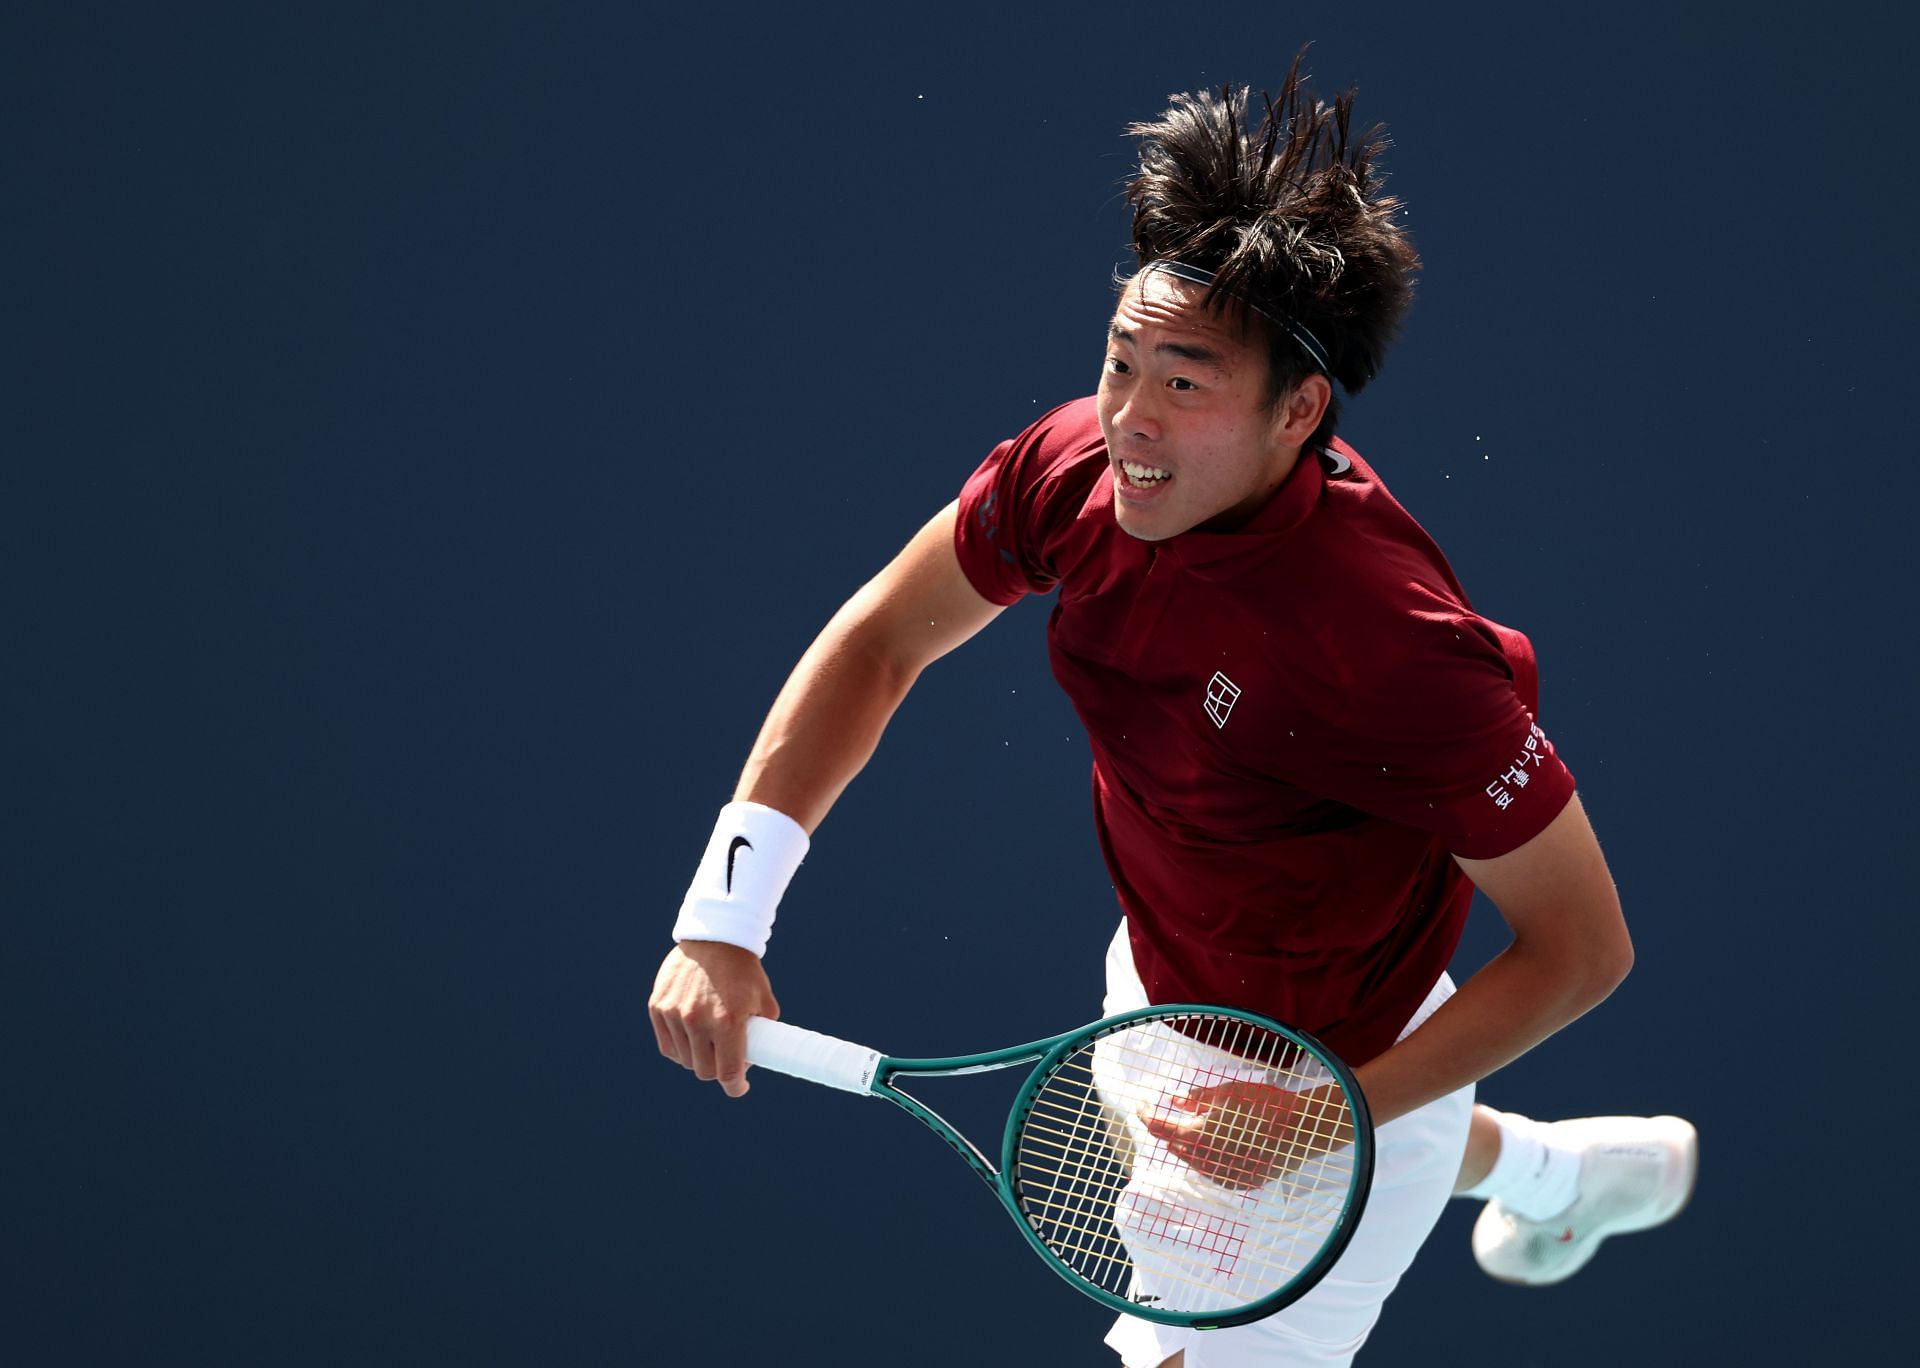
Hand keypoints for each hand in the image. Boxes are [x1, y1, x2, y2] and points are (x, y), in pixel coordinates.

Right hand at [649, 941, 779, 1097]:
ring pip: (684, 1060)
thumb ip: (763, 1033)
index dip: (736, 1087)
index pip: (728, 1074)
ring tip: (709, 1045)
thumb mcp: (764, 1001)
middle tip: (725, 1060)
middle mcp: (698, 1021)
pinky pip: (667, 1045)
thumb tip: (758, 1058)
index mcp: (728, 1022)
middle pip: (704, 1071)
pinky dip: (679, 1049)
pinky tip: (690, 1041)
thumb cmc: (744, 971)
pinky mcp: (658, 1006)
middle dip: (717, 1071)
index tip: (740, 1087)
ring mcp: (674, 1014)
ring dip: (697, 1059)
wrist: (714, 937)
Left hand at [1140, 1079, 1349, 1189]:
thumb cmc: (1264, 1105)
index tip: (1140, 1103)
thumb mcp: (1226, 1092)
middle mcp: (1205, 1159)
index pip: (1158, 1126)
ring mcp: (1224, 1175)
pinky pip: (1214, 1171)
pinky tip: (1217, 1146)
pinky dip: (1208, 1158)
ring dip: (1187, 1145)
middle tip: (1167, 1111)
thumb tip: (1173, 1100)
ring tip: (1192, 1128)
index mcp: (1196, 1135)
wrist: (1302, 1131)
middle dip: (1166, 1128)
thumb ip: (1195, 1099)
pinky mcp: (1241, 1182)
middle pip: (1173, 1145)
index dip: (1145, 1114)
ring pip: (1192, 1161)